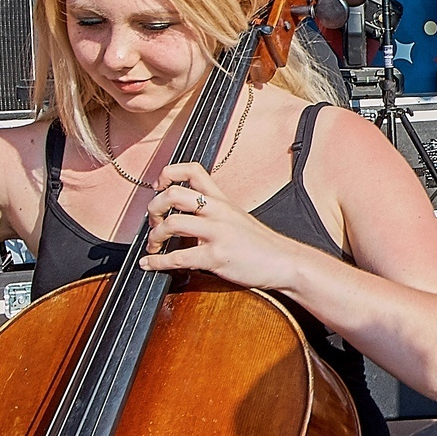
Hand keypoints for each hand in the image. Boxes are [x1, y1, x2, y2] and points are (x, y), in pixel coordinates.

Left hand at [141, 162, 314, 293]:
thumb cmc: (262, 244)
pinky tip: (151, 265)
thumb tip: (186, 219)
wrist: (286, 262)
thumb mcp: (237, 218)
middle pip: (173, 194)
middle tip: (152, 221)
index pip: (192, 170)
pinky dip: (157, 262)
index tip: (159, 187)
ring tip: (153, 246)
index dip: (168, 174)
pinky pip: (178, 258)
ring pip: (172, 224)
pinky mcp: (216, 257)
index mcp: (221, 200)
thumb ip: (214, 213)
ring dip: (153, 236)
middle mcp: (217, 211)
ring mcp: (217, 233)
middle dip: (154, 208)